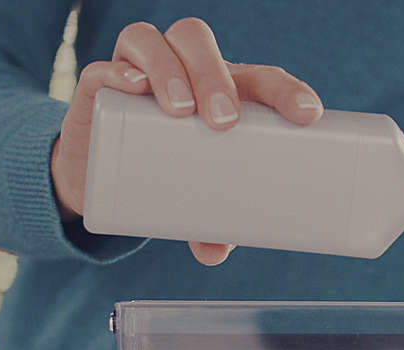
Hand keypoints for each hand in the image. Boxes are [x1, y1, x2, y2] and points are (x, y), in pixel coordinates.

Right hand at [50, 17, 323, 265]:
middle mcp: (180, 68)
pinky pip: (103, 68)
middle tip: (224, 122)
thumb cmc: (166, 171)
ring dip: (169, 70)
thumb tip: (214, 253)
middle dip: (216, 76)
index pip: (258, 77)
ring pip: (153, 42)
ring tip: (180, 111)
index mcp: (222, 89)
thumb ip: (208, 224)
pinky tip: (132, 86)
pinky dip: (118, 72)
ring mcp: (135, 71)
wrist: (98, 175)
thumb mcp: (193, 197)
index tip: (307, 117)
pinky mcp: (96, 87)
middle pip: (199, 43)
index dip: (285, 91)